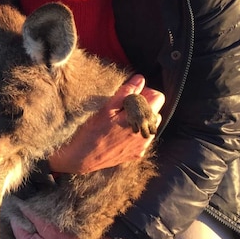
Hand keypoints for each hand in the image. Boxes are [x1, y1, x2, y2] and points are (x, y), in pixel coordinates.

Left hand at [11, 206, 124, 238]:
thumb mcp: (51, 227)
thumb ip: (32, 216)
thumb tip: (19, 206)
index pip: (16, 223)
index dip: (23, 212)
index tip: (32, 205)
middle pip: (22, 232)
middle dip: (30, 222)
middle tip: (43, 214)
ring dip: (36, 232)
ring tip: (49, 226)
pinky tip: (52, 238)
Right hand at [48, 75, 163, 174]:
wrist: (82, 158)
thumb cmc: (92, 131)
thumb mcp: (106, 108)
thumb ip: (126, 92)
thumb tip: (140, 79)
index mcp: (140, 119)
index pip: (157, 98)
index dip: (144, 92)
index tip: (130, 95)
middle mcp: (145, 134)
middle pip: (155, 111)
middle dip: (143, 106)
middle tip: (122, 107)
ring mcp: (142, 146)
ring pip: (149, 125)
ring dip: (139, 120)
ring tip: (119, 121)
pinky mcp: (136, 154)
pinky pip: (142, 138)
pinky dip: (134, 133)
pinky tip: (118, 134)